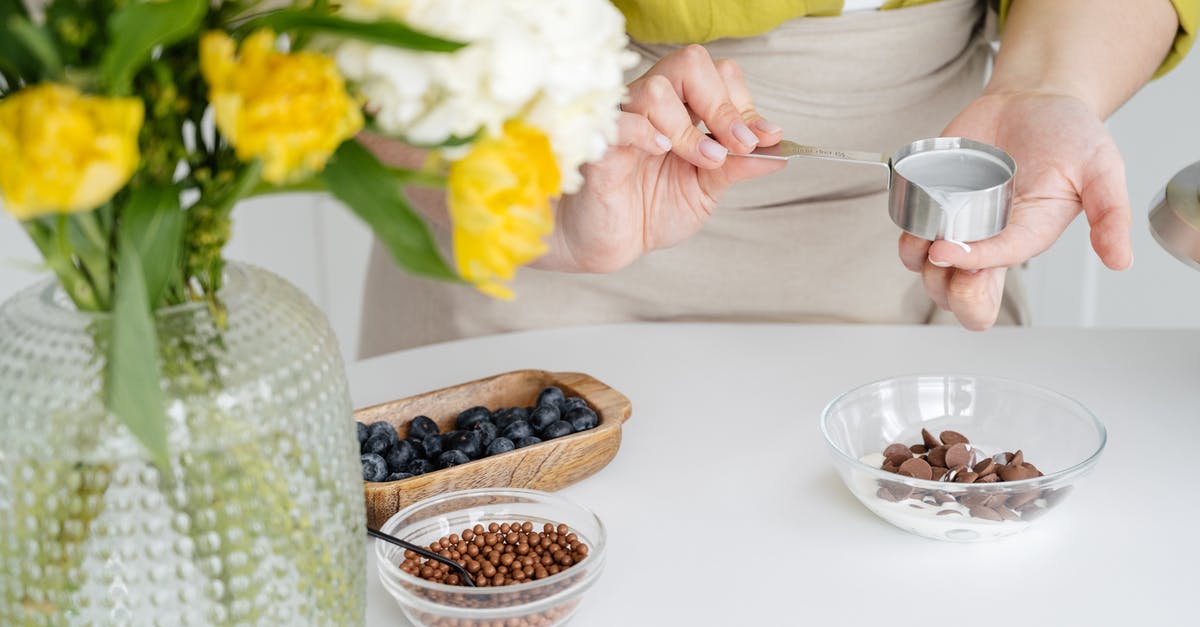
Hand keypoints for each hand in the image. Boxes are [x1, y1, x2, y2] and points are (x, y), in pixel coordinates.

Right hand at [539, 45, 785, 272]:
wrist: (610, 244)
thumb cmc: (650, 211)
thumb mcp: (706, 190)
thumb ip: (737, 167)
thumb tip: (777, 151)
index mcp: (682, 110)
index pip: (718, 75)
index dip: (742, 103)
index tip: (761, 139)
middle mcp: (653, 107)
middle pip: (689, 63)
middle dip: (722, 104)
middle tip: (734, 145)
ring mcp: (625, 122)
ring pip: (656, 90)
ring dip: (687, 127)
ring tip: (701, 161)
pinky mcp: (598, 146)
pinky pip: (620, 122)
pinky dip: (646, 132)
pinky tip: (661, 151)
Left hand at [898, 90, 1132, 329]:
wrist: (1034, 100)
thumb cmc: (1070, 135)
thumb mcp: (1102, 167)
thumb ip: (1110, 212)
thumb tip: (1120, 260)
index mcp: (1028, 236)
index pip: (998, 262)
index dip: (972, 263)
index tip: (950, 249)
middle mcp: (991, 239)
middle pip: (960, 292)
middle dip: (946, 285)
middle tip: (942, 253)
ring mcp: (961, 224)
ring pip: (927, 269)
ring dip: (918, 258)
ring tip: (922, 230)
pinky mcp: (936, 204)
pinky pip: (911, 237)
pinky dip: (905, 234)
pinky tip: (911, 216)